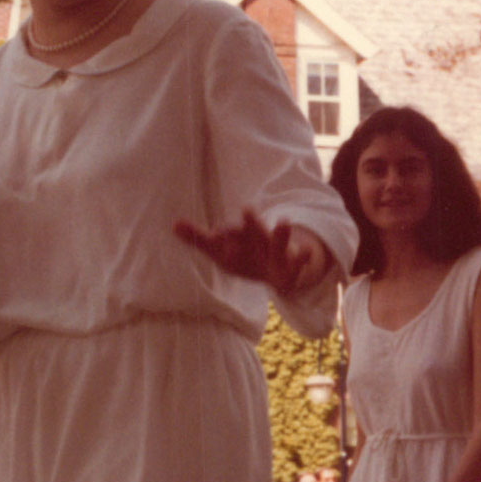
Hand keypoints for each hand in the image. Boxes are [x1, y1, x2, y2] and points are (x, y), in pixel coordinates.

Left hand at [175, 211, 333, 301]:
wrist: (276, 272)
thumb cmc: (244, 258)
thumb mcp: (219, 252)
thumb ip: (199, 239)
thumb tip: (173, 224)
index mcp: (240, 236)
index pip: (229, 232)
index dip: (223, 233)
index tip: (215, 235)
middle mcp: (259, 238)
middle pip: (253, 229)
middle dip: (250, 223)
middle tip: (247, 209)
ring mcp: (277, 248)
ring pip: (278, 240)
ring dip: (281, 232)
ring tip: (284, 220)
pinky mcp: (293, 262)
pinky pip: (300, 259)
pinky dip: (304, 257)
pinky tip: (307, 253)